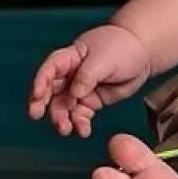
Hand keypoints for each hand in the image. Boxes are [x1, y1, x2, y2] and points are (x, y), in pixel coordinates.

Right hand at [27, 23, 153, 137]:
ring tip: (65, 129)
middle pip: (51, 89)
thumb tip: (75, 93)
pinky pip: (80, 115)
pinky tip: (83, 131)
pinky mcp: (91, 101)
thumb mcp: (103, 58)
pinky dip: (79, 124)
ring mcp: (81, 89)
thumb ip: (87, 75)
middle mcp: (71, 74)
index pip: (50, 68)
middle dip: (41, 103)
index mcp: (70, 57)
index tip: (37, 96)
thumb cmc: (120, 46)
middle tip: (36, 115)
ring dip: (61, 118)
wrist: (141, 54)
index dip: (40, 81)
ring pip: (64, 106)